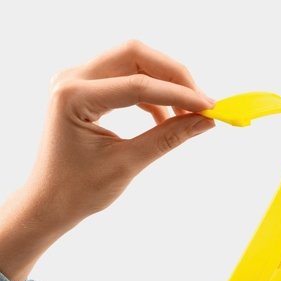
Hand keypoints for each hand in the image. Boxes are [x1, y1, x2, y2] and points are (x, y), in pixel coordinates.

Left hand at [0, 40, 214, 280]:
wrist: (49, 203)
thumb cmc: (78, 190)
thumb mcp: (127, 164)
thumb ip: (167, 138)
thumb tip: (204, 122)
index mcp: (74, 96)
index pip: (138, 84)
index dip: (179, 94)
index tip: (210, 108)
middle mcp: (72, 78)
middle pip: (135, 55)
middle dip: (173, 76)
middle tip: (201, 103)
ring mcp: (77, 80)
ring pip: (133, 62)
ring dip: (164, 84)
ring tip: (186, 115)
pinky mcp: (86, 90)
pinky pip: (125, 78)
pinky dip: (150, 94)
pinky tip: (165, 118)